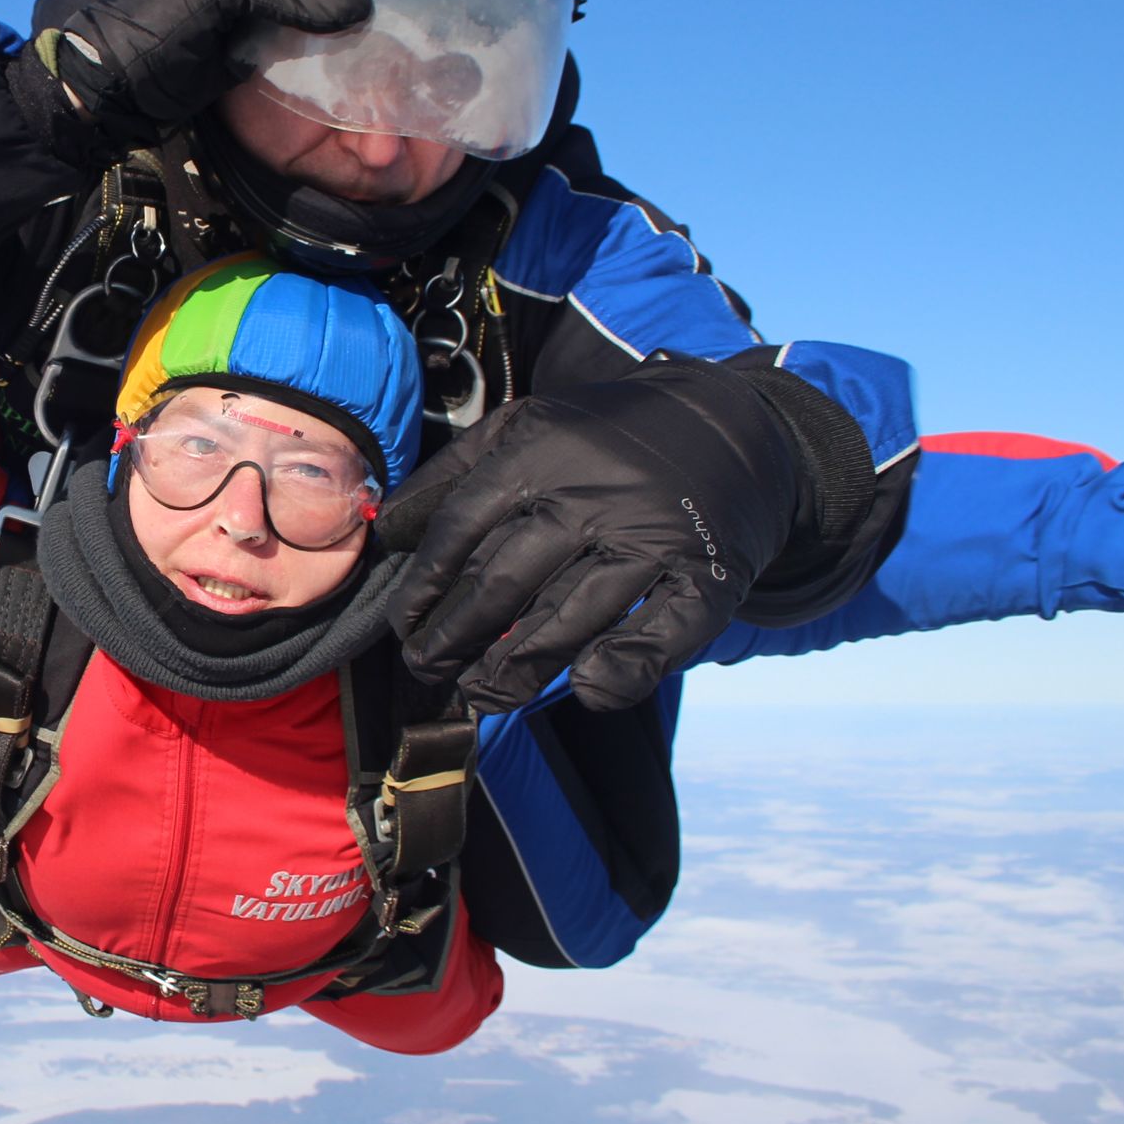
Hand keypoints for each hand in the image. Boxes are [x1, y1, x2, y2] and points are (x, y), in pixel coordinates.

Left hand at [382, 360, 804, 713]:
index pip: (459, 532)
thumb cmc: (605, 442)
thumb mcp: (527, 429)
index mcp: (541, 454)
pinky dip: (618, 672)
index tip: (405, 625)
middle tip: (429, 669)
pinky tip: (586, 690)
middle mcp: (593, 494)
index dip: (422, 589)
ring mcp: (652, 537)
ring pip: (566, 622)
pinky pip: (655, 640)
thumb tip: (388, 532)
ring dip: (514, 673)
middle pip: (502, 586)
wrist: (735, 428)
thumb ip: (454, 474)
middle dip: (452, 640)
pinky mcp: (707, 577)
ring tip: (481, 695)